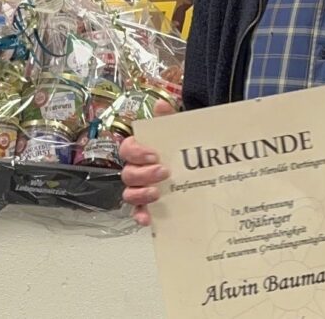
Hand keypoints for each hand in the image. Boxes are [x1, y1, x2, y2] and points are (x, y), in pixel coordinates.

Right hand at [120, 98, 177, 225]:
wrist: (197, 166)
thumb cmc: (180, 149)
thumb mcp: (177, 132)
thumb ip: (168, 118)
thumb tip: (161, 105)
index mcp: (140, 152)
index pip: (127, 149)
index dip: (136, 152)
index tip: (153, 154)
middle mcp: (137, 172)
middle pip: (128, 174)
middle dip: (144, 174)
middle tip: (164, 172)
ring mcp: (141, 191)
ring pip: (129, 194)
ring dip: (141, 194)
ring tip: (157, 193)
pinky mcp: (148, 208)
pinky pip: (138, 214)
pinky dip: (140, 216)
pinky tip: (148, 218)